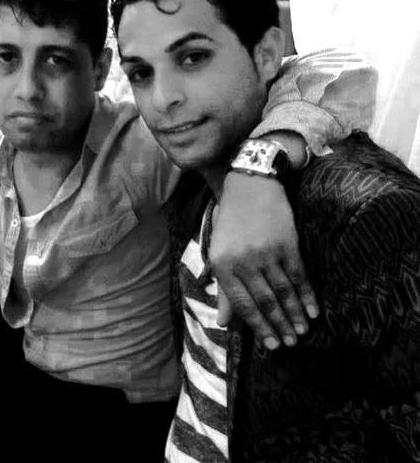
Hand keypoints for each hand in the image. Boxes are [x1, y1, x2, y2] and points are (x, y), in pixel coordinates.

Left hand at [210, 172, 318, 348]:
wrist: (250, 185)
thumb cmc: (231, 221)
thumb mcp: (219, 252)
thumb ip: (224, 289)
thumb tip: (224, 324)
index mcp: (223, 265)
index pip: (243, 304)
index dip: (258, 327)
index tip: (271, 345)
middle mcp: (243, 261)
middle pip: (265, 301)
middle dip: (279, 326)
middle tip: (290, 344)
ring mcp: (266, 252)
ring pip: (283, 291)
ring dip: (294, 315)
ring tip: (302, 332)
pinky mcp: (287, 243)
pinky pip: (298, 276)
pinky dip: (307, 295)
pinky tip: (313, 311)